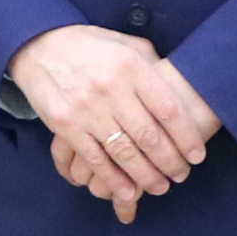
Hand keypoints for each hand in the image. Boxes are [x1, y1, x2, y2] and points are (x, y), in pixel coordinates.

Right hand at [9, 26, 216, 207]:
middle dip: (170, 163)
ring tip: (160, 187)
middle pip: (150, 137)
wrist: (40, 45)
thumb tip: (178, 88)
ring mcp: (87, 109)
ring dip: (146, 176)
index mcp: (132, 67)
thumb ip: (152, 66)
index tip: (197, 156)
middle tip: (181, 175)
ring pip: (124, 153)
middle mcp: (111, 89)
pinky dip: (113, 180)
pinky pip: (95, 159)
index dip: (186, 137)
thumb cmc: (90, 45)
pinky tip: (127, 192)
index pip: (168, 110)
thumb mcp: (126, 44)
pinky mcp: (66, 126)